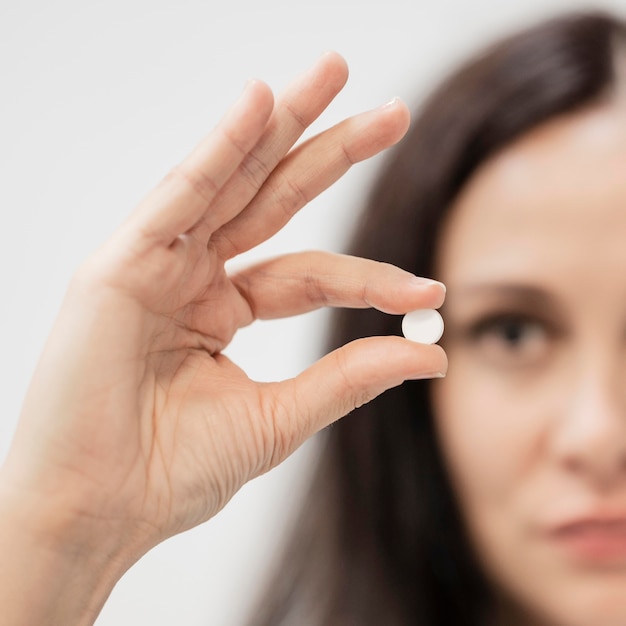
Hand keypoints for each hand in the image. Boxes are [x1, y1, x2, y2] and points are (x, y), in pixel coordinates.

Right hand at [0, 52, 445, 623]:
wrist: (96, 515)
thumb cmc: (172, 474)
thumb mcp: (279, 418)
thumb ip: (350, 378)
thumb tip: (433, 356)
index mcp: (221, 310)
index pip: (309, 275)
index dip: (370, 279)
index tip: (428, 293)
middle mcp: (190, 276)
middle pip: (271, 199)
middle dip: (329, 151)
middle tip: (392, 112)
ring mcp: (154, 265)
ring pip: (228, 181)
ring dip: (278, 124)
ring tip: (334, 72)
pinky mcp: (119, 267)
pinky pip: (178, 197)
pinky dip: (217, 149)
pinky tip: (260, 102)